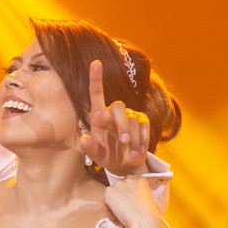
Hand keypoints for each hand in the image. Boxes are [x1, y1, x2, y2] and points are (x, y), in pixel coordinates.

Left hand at [79, 60, 150, 175]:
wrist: (124, 164)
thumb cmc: (107, 156)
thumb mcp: (96, 155)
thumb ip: (90, 148)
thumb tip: (84, 139)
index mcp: (98, 116)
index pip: (96, 94)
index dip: (95, 78)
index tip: (96, 62)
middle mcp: (112, 113)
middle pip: (118, 107)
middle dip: (122, 125)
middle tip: (124, 142)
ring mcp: (129, 115)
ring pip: (132, 120)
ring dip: (133, 138)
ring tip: (131, 153)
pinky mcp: (142, 121)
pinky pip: (144, 126)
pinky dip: (142, 140)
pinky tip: (138, 151)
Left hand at [103, 175, 159, 227]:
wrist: (141, 220)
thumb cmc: (147, 215)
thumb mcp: (148, 200)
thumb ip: (139, 195)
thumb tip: (131, 198)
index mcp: (141, 180)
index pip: (131, 181)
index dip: (128, 191)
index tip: (128, 199)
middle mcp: (130, 179)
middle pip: (120, 186)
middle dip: (120, 196)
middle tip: (123, 208)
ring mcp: (119, 184)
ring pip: (112, 194)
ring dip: (114, 204)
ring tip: (121, 215)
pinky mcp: (109, 191)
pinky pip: (106, 201)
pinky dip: (109, 211)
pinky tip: (117, 218)